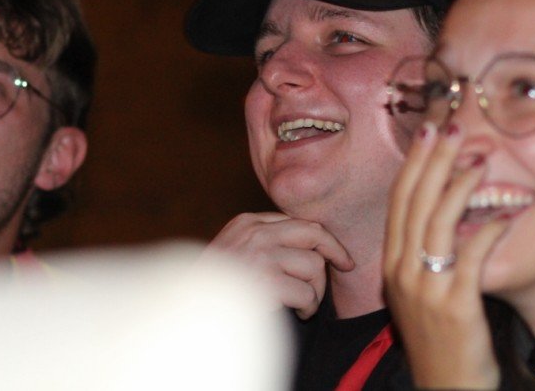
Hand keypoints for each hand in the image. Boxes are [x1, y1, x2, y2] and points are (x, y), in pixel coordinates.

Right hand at [203, 212, 353, 317]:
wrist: (190, 308)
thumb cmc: (216, 286)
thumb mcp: (236, 250)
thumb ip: (264, 241)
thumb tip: (310, 244)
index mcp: (247, 222)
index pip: (297, 221)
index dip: (323, 239)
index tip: (338, 254)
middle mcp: (254, 233)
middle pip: (312, 234)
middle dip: (335, 251)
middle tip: (344, 267)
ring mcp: (259, 255)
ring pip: (314, 265)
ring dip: (315, 291)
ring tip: (304, 304)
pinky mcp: (265, 282)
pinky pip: (307, 293)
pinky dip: (308, 307)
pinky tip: (297, 313)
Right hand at [383, 123, 508, 388]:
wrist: (443, 386)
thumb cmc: (437, 338)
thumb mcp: (419, 289)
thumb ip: (423, 251)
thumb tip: (443, 209)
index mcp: (391, 261)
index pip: (399, 199)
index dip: (414, 161)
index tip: (428, 129)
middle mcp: (401, 269)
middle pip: (414, 201)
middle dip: (433, 158)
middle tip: (449, 124)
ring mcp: (424, 287)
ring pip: (437, 222)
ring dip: (458, 184)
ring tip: (477, 156)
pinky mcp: (453, 305)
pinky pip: (469, 258)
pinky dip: (486, 231)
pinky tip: (502, 213)